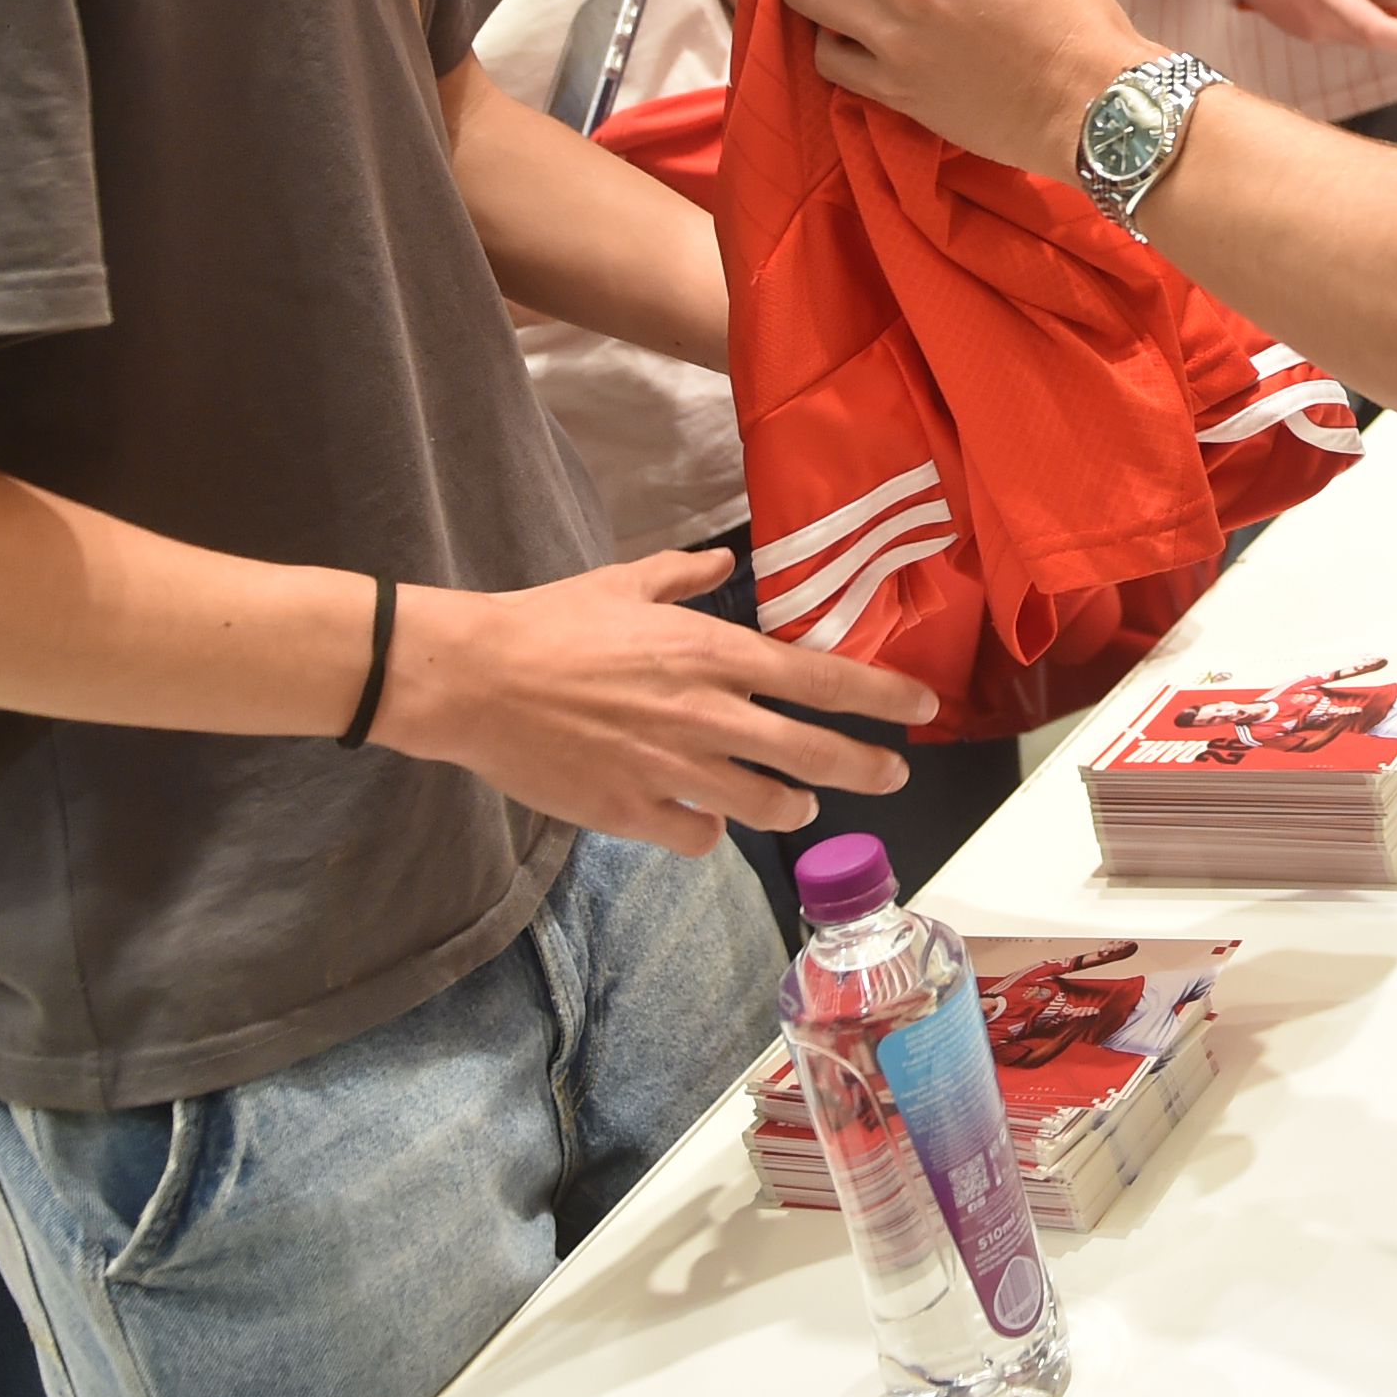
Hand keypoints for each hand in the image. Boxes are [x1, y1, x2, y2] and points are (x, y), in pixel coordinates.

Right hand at [372, 547, 930, 856]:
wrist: (474, 679)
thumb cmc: (548, 623)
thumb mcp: (624, 582)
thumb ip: (685, 576)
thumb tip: (724, 561)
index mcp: (713, 655)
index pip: (824, 680)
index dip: (883, 698)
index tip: (922, 709)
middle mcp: (708, 716)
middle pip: (816, 756)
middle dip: (868, 768)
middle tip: (892, 775)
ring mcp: (673, 771)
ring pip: (767, 807)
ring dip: (790, 805)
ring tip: (795, 802)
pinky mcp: (632, 812)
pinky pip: (698, 836)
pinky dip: (707, 830)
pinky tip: (703, 819)